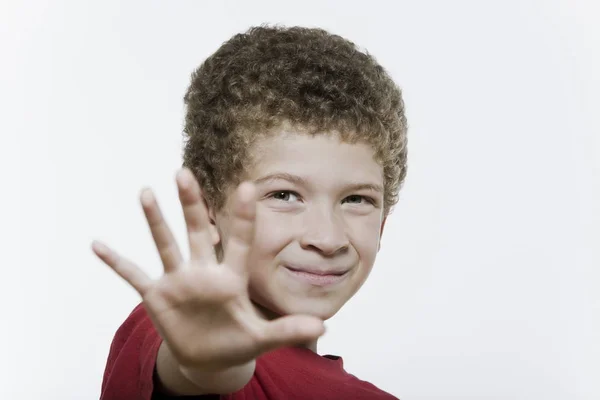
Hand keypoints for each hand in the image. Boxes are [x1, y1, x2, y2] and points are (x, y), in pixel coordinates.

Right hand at [92, 168, 324, 370]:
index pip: (238, 242)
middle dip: (191, 204)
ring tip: (145, 192)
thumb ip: (287, 331)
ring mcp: (178, 282)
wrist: (210, 358)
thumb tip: (322, 328)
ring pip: (166, 244)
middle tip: (185, 172)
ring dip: (154, 220)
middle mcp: (203, 272)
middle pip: (197, 231)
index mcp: (230, 278)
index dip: (242, 217)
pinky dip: (116, 262)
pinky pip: (133, 276)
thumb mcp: (263, 338)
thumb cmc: (237, 342)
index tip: (248, 187)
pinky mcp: (157, 297)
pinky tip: (98, 244)